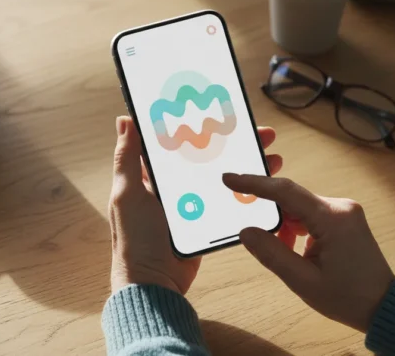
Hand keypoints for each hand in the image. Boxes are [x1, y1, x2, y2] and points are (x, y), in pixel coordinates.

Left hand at [109, 116, 283, 294]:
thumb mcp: (127, 194)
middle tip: (258, 132)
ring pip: (221, 174)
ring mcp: (191, 202)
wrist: (154, 283)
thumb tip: (124, 119)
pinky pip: (226, 199)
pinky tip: (263, 182)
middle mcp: (171, 185)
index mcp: (150, 174)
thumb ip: (127, 158)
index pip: (177, 140)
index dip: (198, 123)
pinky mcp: (205, 220)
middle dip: (233, 142)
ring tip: (271, 154)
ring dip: (246, 163)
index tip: (221, 110)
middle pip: (206, 154)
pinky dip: (245, 190)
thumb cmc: (134, 239)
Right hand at [223, 174, 393, 332]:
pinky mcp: (345, 218)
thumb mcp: (303, 281)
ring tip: (285, 254)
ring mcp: (345, 211)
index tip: (229, 178)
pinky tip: (296, 250)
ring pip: (301, 207)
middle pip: (292, 198)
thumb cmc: (347, 297)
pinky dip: (297, 228)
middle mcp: (341, 206)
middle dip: (271, 215)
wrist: (384, 305)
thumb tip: (246, 231)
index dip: (254, 184)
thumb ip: (272, 253)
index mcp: (333, 218)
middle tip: (255, 234)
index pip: (285, 192)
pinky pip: (312, 214)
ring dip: (285, 225)